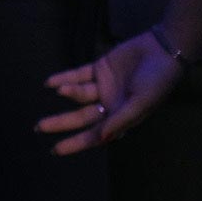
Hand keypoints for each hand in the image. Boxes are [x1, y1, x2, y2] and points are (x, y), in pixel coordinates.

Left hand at [38, 30, 182, 154]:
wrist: (163, 50)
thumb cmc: (156, 81)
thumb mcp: (141, 103)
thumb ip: (120, 120)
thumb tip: (101, 139)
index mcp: (121, 116)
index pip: (94, 134)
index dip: (76, 142)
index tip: (55, 150)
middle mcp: (109, 104)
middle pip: (80, 117)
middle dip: (61, 122)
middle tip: (38, 127)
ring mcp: (103, 86)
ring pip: (78, 95)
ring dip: (68, 93)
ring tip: (60, 91)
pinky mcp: (100, 69)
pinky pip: (78, 75)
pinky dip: (64, 78)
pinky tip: (50, 83)